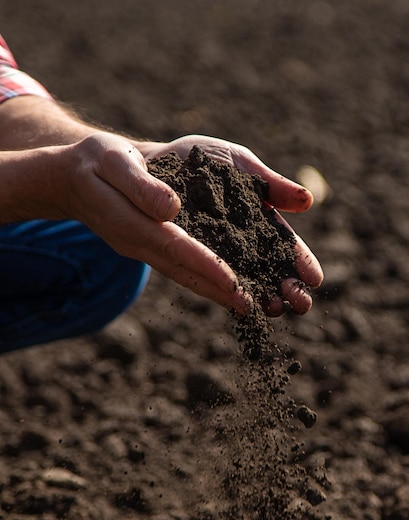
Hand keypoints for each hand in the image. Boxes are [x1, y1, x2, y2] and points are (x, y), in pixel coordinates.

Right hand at [59, 132, 250, 312]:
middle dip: (215, 290)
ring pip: (180, 274)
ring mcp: (140, 250)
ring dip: (210, 291)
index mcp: (129, 222)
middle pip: (181, 271)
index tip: (233, 281)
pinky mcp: (145, 248)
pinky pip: (175, 267)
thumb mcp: (113, 160)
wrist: (69, 179)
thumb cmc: (93, 161)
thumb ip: (140, 184)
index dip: (204, 263)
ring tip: (243, 304)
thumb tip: (170, 208)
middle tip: (250, 307)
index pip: (173, 246)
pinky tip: (220, 284)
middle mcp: (136, 244)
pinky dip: (199, 278)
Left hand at [142, 135, 322, 314]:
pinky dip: (221, 290)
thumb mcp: (238, 164)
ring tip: (274, 308)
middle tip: (301, 304)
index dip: (298, 261)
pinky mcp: (181, 258)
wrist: (145, 160)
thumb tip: (309, 201)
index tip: (315, 279)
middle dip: (284, 286)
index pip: (282, 243)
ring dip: (257, 295)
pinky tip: (240, 305)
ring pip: (237, 278)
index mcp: (254, 217)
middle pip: (264, 267)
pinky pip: (202, 277)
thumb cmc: (198, 159)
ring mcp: (209, 251)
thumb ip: (270, 183)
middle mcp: (234, 240)